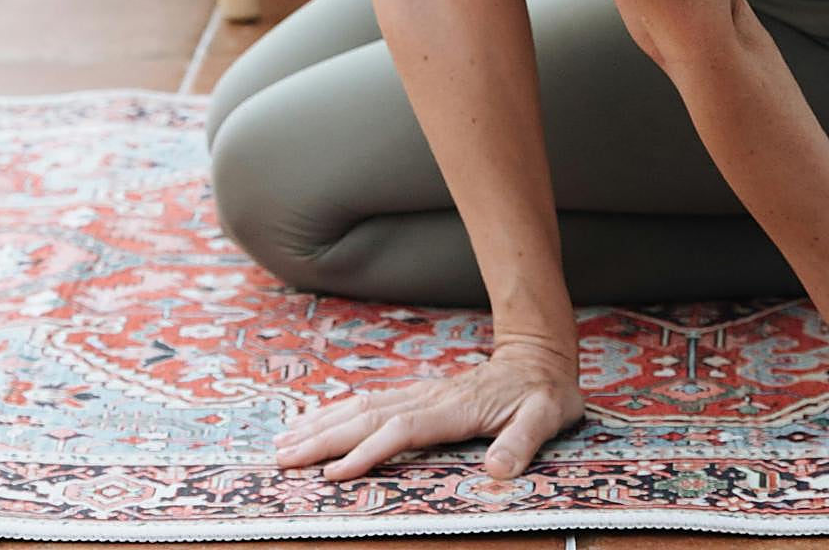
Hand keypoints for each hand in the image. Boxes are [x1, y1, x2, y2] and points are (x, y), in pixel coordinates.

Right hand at [272, 337, 584, 482]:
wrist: (539, 355)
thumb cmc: (543, 392)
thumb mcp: (546, 415)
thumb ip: (523, 441)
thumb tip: (499, 470)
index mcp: (455, 407)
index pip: (402, 430)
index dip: (368, 451)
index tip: (334, 473)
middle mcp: (429, 398)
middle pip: (367, 417)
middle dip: (323, 438)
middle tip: (282, 458)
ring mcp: (421, 394)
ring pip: (362, 407)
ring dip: (322, 424)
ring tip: (284, 442)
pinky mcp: (418, 396)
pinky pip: (370, 404)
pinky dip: (338, 413)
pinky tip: (316, 422)